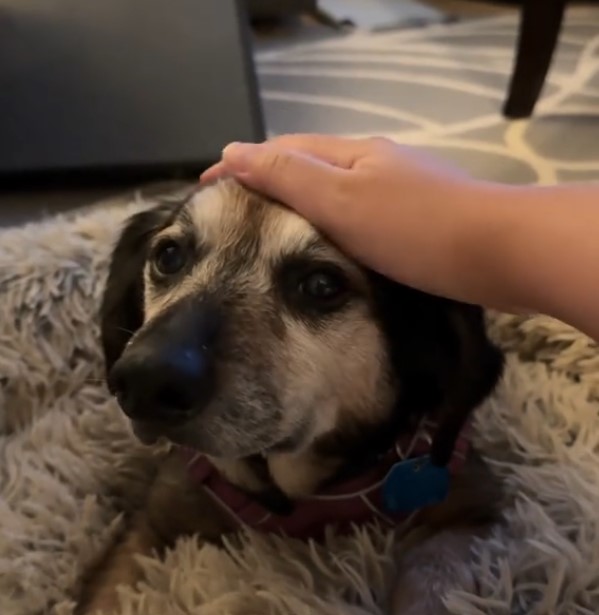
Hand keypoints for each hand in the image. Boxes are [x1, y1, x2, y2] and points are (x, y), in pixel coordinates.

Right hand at [200, 134, 495, 303]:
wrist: (499, 252)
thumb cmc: (414, 228)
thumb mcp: (341, 200)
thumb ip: (288, 176)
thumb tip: (233, 153)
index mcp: (351, 154)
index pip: (281, 150)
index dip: (239, 166)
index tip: (203, 189)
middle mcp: (374, 164)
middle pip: (308, 166)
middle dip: (267, 182)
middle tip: (234, 214)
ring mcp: (399, 190)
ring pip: (335, 192)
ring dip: (300, 204)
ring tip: (272, 233)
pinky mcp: (418, 219)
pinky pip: (360, 215)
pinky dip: (332, 225)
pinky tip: (330, 246)